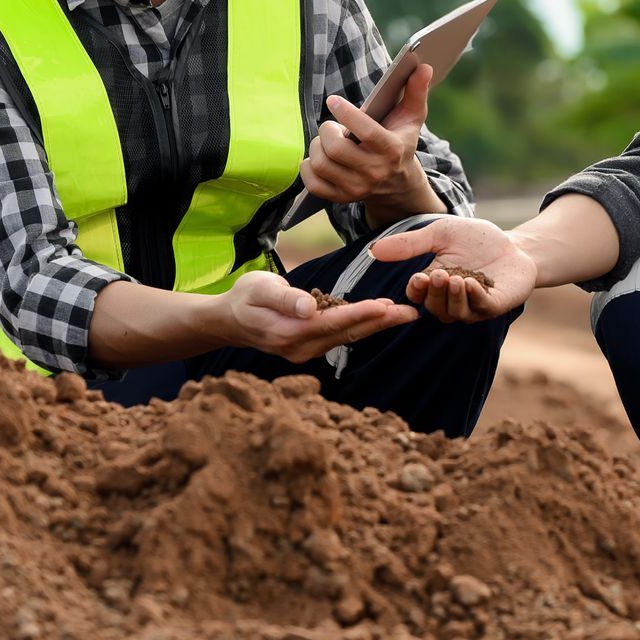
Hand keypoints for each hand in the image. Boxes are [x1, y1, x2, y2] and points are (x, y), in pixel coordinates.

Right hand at [220, 270, 417, 363]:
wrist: (229, 320)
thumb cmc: (244, 297)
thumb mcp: (259, 288)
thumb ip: (284, 297)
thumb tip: (309, 307)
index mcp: (288, 333)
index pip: (331, 323)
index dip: (359, 314)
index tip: (384, 305)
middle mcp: (300, 348)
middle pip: (347, 334)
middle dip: (380, 322)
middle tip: (410, 312)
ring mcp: (305, 351)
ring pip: (347, 337)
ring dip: (376, 325)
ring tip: (403, 313)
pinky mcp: (310, 348)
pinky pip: (341, 336)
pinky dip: (362, 326)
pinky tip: (380, 316)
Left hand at [300, 65, 435, 211]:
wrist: (398, 184)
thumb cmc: (401, 141)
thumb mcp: (412, 118)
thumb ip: (416, 91)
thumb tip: (423, 66)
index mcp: (392, 150)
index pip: (365, 132)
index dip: (346, 113)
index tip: (334, 100)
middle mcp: (374, 172)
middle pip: (335, 149)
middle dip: (327, 130)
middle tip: (332, 127)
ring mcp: (357, 188)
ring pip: (321, 163)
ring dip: (317, 146)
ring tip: (328, 141)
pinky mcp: (341, 197)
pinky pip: (313, 183)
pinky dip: (308, 167)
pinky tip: (319, 157)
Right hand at [368, 216, 537, 322]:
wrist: (513, 244)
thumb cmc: (474, 239)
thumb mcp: (440, 234)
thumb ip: (409, 244)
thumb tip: (373, 250)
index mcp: (433, 284)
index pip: (417, 295)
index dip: (416, 290)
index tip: (417, 277)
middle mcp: (450, 300)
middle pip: (433, 307)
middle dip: (434, 293)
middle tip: (438, 275)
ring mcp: (472, 306)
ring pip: (455, 313)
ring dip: (453, 298)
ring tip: (456, 279)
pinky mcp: (494, 306)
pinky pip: (481, 309)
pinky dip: (474, 298)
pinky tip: (472, 283)